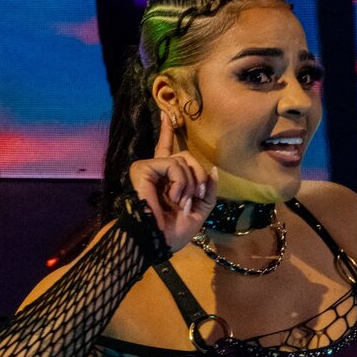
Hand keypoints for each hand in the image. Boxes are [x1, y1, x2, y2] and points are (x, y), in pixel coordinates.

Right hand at [128, 112, 217, 250]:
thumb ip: (208, 191)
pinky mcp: (142, 168)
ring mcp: (149, 168)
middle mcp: (156, 171)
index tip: (167, 115)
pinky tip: (172, 197)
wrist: (157, 241)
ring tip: (181, 202)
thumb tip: (214, 170)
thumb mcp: (199, 211)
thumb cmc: (173, 233)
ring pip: (182, 160)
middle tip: (196, 196)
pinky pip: (172, 164)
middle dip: (198, 176)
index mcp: (166, 180)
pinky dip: (179, 182)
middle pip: (187, 156)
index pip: (169, 151)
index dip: (167, 132)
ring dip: (189, 184)